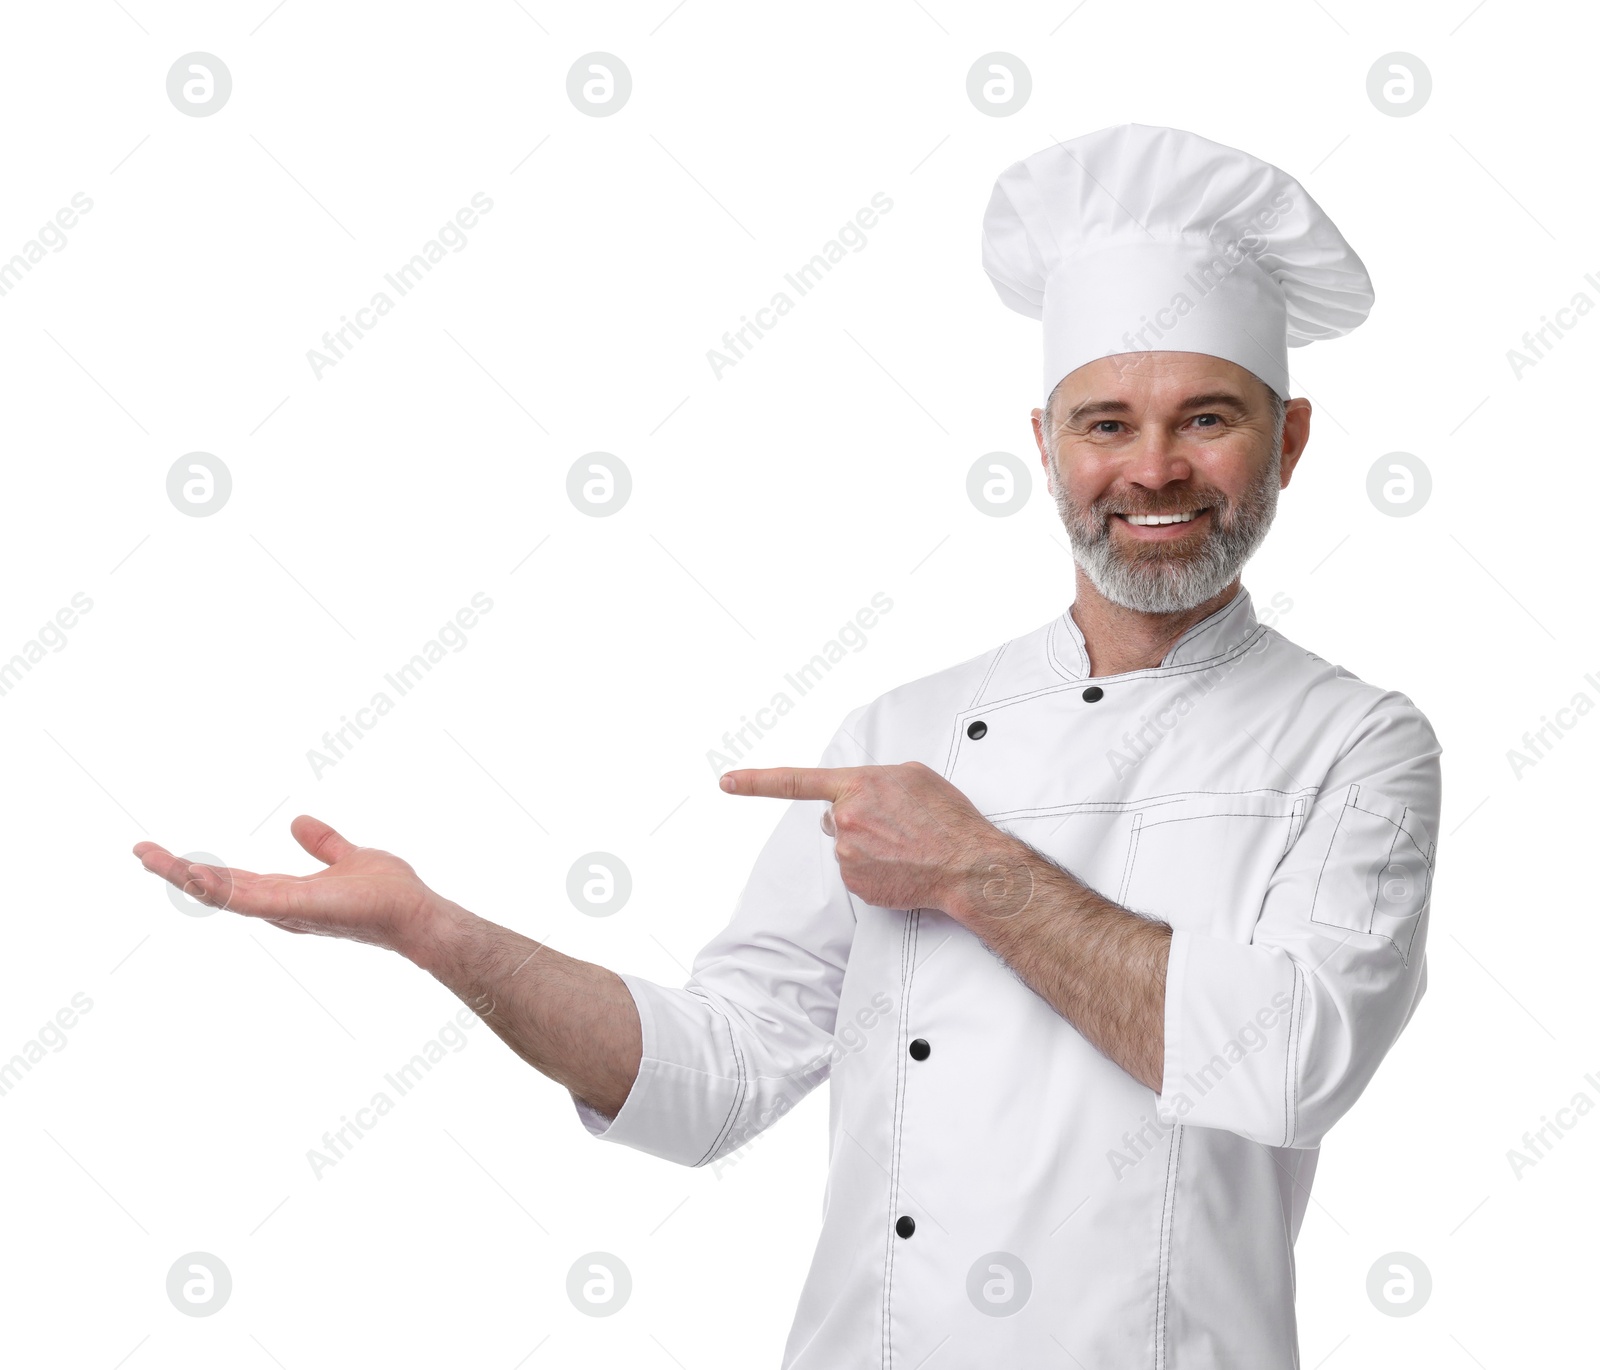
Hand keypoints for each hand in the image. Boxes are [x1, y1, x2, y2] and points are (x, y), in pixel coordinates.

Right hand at [132, 815, 461, 960]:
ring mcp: (285, 911)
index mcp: (286, 894)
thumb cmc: (389, 893)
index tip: (167, 853)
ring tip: (150, 857)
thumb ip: (324, 843)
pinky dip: (220, 888)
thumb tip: (298, 822)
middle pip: (217, 889)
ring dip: (186, 876)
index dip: (200, 869)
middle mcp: (278, 907)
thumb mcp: (349, 856)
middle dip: (177, 871)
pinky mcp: (298, 909)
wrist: (416, 914)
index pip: (232, 881)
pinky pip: (251, 900)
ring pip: (224, 895)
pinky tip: (193, 873)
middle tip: (139, 852)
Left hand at [719, 761, 1029, 916]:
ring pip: (847, 847)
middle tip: (894, 826)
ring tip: (905, 847)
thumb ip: (878, 778)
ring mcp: (848, 855)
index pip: (794, 781)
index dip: (755, 781)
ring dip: (869, 847)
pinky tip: (902, 867)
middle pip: (833, 818)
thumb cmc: (948, 820)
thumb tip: (867, 790)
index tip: (727, 781)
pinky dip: (876, 871)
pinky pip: (857, 873)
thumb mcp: (914, 776)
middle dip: (856, 820)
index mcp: (857, 786)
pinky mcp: (856, 884)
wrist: (967, 865)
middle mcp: (845, 819)